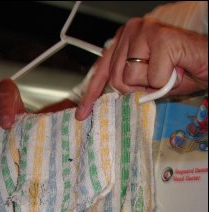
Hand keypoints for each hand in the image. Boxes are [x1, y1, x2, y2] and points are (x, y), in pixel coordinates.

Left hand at [76, 18, 207, 119]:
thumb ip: (126, 84)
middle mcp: (131, 30)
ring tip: (167, 72)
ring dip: (152, 84)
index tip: (82, 113)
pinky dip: (166, 82)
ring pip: (130, 78)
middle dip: (137, 88)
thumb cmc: (180, 70)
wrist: (207, 64)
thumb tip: (106, 100)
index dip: (91, 94)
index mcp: (124, 39)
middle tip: (156, 79)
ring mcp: (145, 31)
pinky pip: (152, 77)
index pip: (101, 70)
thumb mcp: (145, 81)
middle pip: (115, 79)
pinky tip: (176, 69)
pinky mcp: (160, 38)